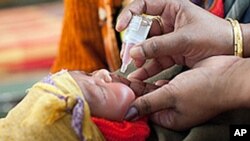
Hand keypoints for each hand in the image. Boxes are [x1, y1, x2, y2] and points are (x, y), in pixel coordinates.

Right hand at [116, 0, 232, 79]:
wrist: (232, 51)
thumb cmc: (214, 36)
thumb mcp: (185, 39)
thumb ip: (159, 46)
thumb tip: (134, 52)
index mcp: (171, 8)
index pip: (144, 6)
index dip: (129, 15)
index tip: (121, 28)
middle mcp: (167, 22)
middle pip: (142, 30)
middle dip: (133, 43)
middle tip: (127, 55)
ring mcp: (168, 38)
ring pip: (147, 46)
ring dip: (138, 56)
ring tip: (132, 66)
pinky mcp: (171, 52)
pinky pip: (155, 58)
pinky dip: (147, 67)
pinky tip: (139, 74)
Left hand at [124, 56, 246, 129]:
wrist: (228, 76)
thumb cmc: (203, 89)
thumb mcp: (171, 96)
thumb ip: (148, 103)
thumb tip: (128, 114)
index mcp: (168, 118)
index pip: (141, 110)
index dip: (126, 99)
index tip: (113, 88)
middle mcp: (171, 110)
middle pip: (144, 99)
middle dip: (129, 90)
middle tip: (113, 79)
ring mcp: (175, 98)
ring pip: (151, 90)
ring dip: (139, 83)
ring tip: (122, 76)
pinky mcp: (179, 86)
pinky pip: (161, 84)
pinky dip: (152, 80)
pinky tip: (141, 76)